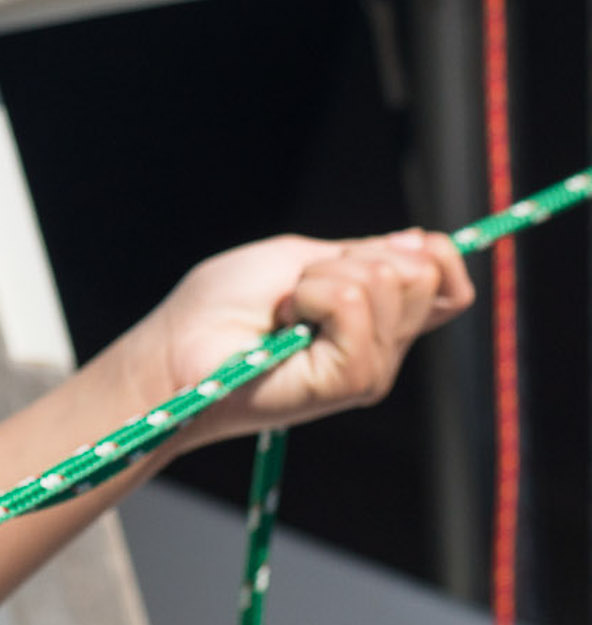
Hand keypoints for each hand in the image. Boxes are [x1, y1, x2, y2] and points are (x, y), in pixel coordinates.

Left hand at [131, 230, 473, 454]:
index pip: (446, 281)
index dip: (428, 253)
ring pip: (387, 280)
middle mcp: (384, 344)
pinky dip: (309, 296)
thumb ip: (363, 255)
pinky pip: (351, 303)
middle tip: (297, 291)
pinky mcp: (352, 380)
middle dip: (348, 259)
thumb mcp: (297, 259)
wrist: (177, 348)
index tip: (374, 250)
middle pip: (419, 271)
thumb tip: (426, 243)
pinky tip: (285, 324)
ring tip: (284, 311)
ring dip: (319, 278)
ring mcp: (372, 366)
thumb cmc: (222, 305)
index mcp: (376, 315)